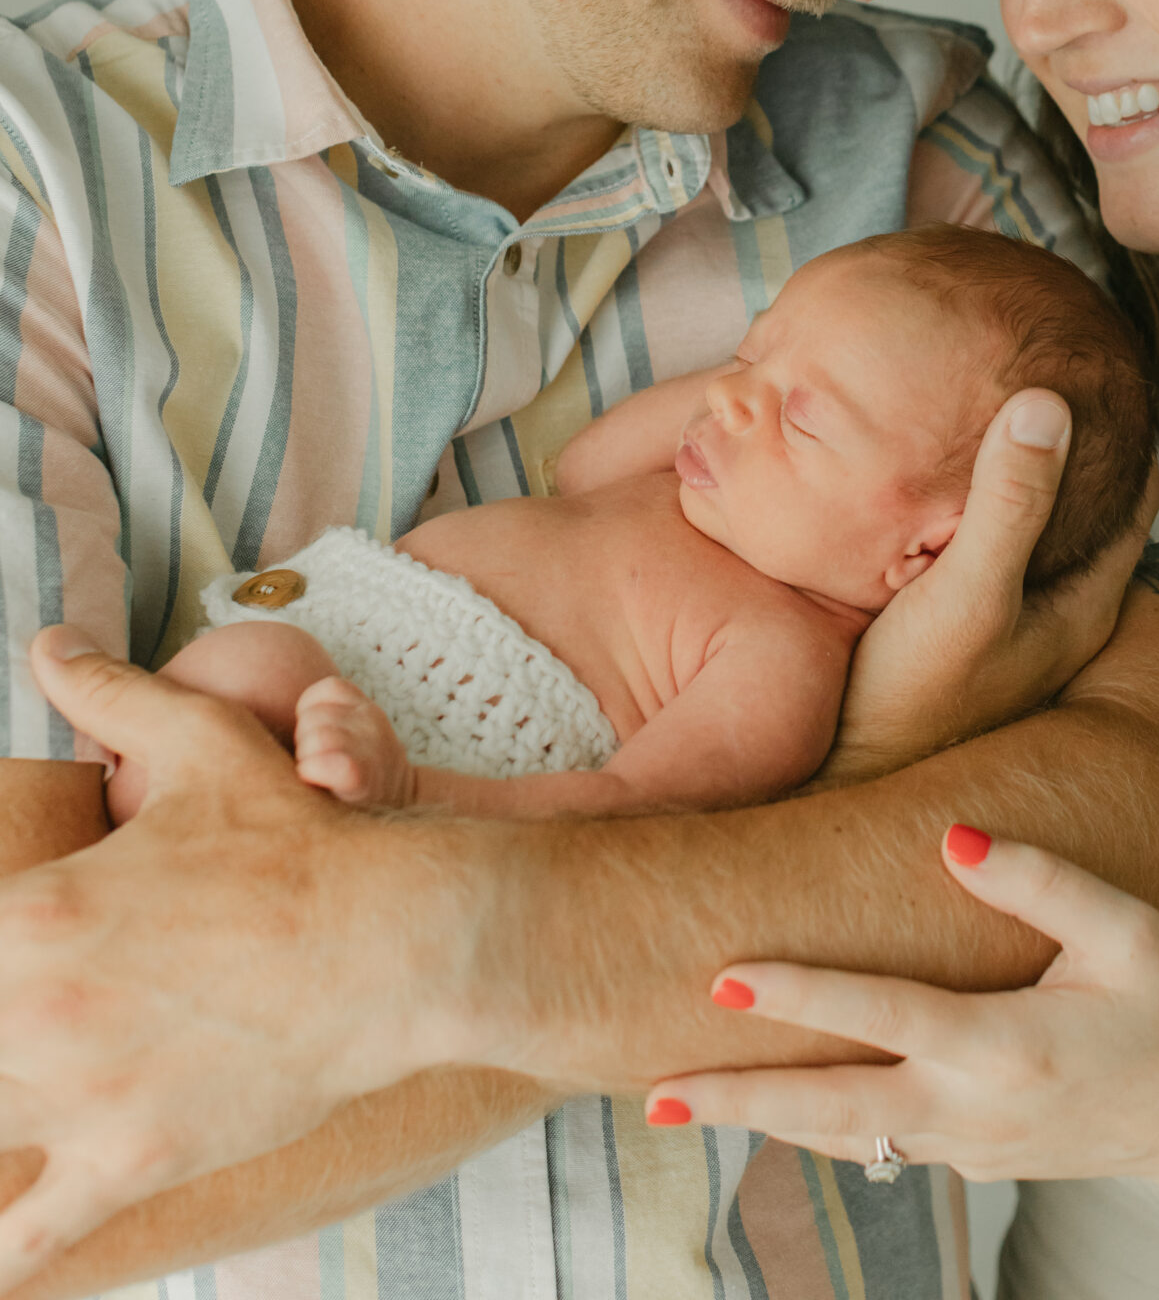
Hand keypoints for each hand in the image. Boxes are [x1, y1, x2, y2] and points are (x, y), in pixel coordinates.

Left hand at [0, 628, 485, 1291]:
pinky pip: (25, 1243)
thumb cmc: (297, 836)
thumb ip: (110, 695)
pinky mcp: (129, 1164)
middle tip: (13, 1012)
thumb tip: (49, 644)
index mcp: (32, 916)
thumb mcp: (202, 744)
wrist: (393, 936)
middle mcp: (35, 1015)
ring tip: (14, 1080)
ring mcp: (81, 1101)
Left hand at [648, 825, 1158, 1215]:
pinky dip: (812, 1134)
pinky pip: (876, 1149)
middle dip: (741, 1100)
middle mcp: (975, 1110)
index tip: (724, 979)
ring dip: (760, 1123)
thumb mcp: (1127, 928)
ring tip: (674, 1104)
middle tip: (654, 1090)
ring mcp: (969, 1149)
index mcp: (1009, 1045)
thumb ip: (1038, 878)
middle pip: (835, 1110)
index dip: (802, 996)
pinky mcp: (973, 1162)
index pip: (883, 1016)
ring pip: (844, 1141)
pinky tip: (762, 1114)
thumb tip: (949, 834)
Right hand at [819, 395, 1156, 783]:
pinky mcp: (962, 628)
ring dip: (1024, 476)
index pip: (1137, 496)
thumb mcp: (969, 591)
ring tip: (993, 407)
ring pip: (1036, 528)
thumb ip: (1010, 504)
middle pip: (1088, 507)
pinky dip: (980, 505)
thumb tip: (1050, 403)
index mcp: (1085, 605)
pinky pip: (987, 545)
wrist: (847, 777)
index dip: (1125, 432)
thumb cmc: (914, 698)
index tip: (1101, 370)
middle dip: (1073, 445)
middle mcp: (1059, 615)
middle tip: (1046, 370)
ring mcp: (1011, 624)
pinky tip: (939, 480)